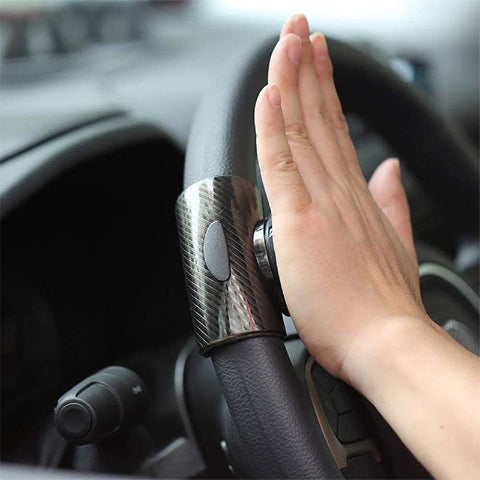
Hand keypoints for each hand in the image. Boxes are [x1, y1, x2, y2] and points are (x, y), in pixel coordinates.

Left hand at [254, 14, 432, 381]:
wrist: (383, 342)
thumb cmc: (381, 305)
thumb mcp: (395, 244)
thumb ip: (392, 203)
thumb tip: (391, 172)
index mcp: (356, 197)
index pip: (336, 131)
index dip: (326, 92)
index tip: (319, 60)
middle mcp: (341, 190)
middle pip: (319, 119)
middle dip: (308, 71)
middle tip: (301, 31)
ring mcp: (322, 202)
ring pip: (300, 131)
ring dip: (291, 84)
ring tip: (287, 43)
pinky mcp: (301, 221)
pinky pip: (282, 163)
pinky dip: (274, 127)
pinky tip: (269, 95)